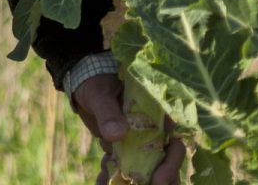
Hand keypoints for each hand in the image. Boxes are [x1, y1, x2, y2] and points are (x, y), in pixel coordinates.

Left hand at [71, 73, 186, 184]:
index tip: (157, 180)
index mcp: (156, 117)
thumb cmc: (96, 83)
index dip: (171, 165)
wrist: (83, 86)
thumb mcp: (100, 95)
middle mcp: (153, 134)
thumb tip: (118, 135)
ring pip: (145, 171)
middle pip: (165, 164)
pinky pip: (124, 169)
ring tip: (108, 183)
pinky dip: (114, 178)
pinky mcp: (124, 151)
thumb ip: (108, 113)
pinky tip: (101, 181)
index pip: (175, 145)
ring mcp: (139, 145)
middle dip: (156, 181)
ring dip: (132, 182)